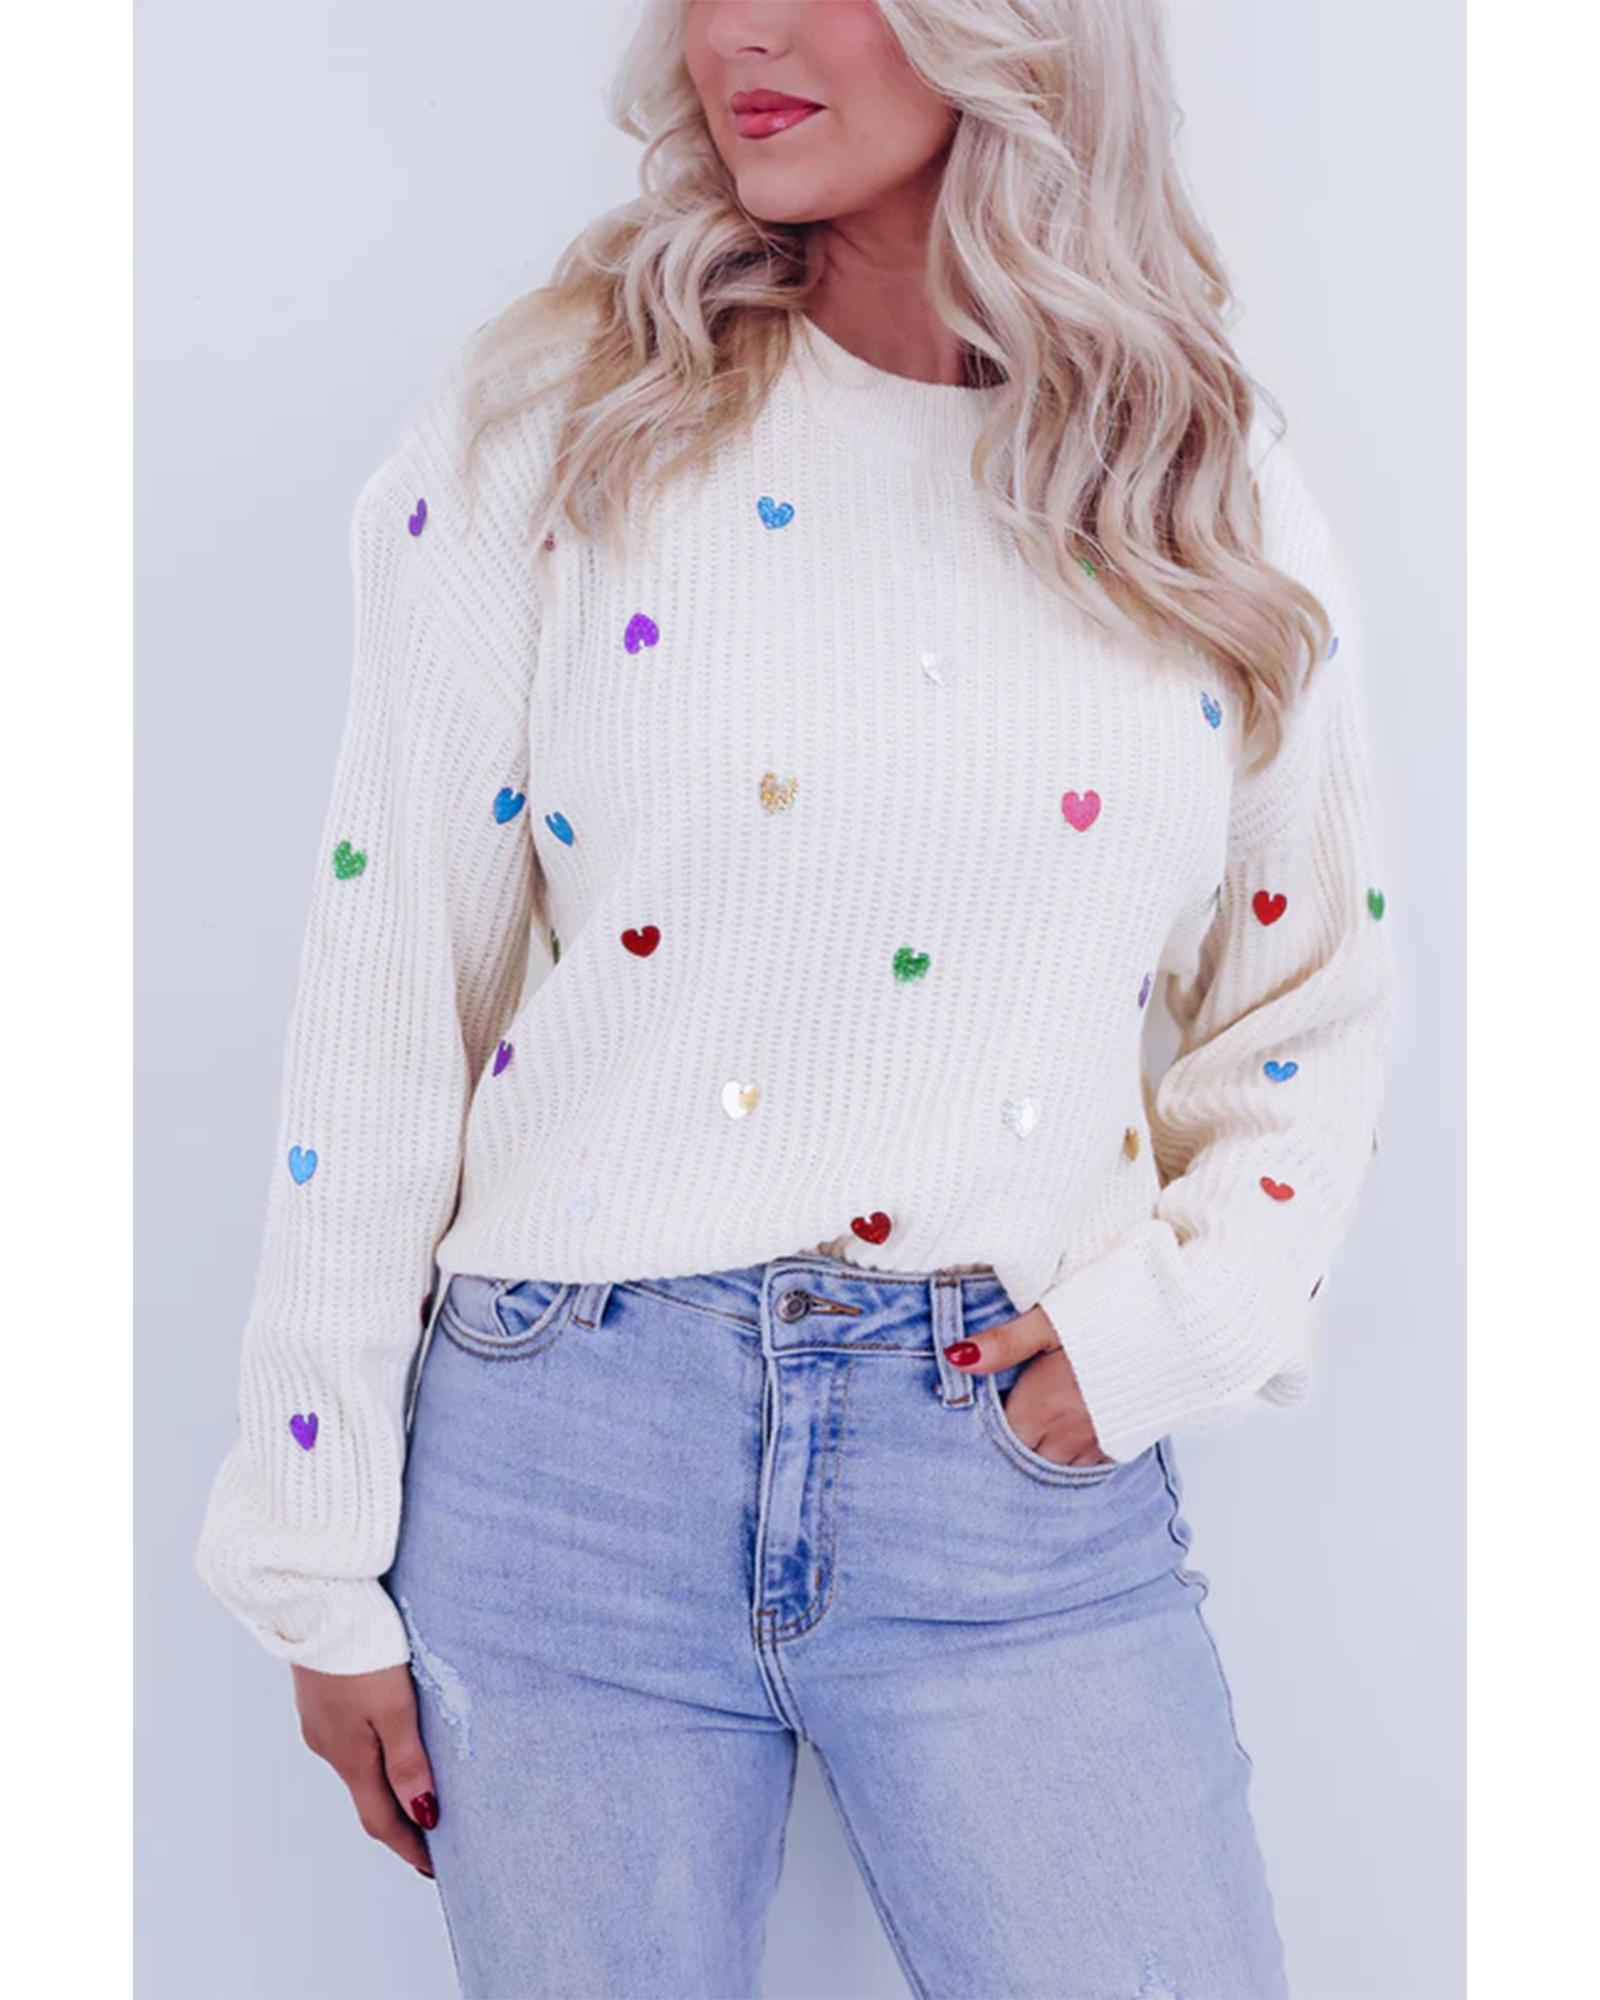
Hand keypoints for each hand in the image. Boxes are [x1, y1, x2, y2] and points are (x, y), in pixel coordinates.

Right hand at [292, 1663, 437, 1876]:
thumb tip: (424, 1815)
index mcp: (348, 1755)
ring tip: (415, 1796)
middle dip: (399, 1821)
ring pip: (357, 1766)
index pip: (381, 1819)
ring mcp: (320, 1720)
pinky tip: (387, 1744)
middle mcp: (328, 1744)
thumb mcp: (394, 1706)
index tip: (435, 1868)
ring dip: (384, 1787)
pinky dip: (372, 1755)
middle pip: (367, 1796)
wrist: (315, 1597)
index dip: (409, 1846)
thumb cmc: (361, 1648)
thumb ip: (407, 1761)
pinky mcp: (320, 1695)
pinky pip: (350, 1740)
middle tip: (431, 1840)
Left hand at [944, 1305, 1113, 1466]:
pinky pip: (1089, 1466)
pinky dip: (1072, 1457)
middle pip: (1024, 1462)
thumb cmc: (1114, 1314)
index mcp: (1042, 1406)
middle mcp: (1068, 1434)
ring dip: (1041, 1457)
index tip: (975, 1419)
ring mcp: (1098, 1443)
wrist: (1181, 1326)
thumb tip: (956, 1356)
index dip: (983, 1432)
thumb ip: (1003, 1343)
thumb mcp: (1051, 1319)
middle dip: (1010, 1451)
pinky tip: (1068, 1438)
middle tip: (1000, 1434)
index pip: (998, 1440)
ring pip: (1056, 1469)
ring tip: (1034, 1436)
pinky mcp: (1125, 1443)